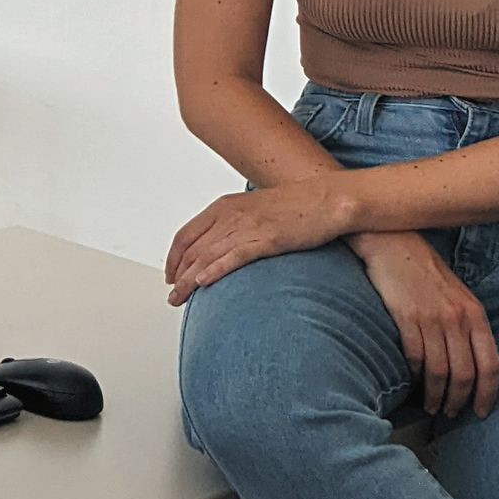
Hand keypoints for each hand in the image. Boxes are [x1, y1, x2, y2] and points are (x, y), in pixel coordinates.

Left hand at [165, 180, 348, 303]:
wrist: (328, 199)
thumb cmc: (296, 206)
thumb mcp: (255, 209)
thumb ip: (235, 225)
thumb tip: (221, 247)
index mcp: (224, 206)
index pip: (186, 234)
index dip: (173, 258)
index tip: (170, 276)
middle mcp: (231, 214)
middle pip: (192, 249)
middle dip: (178, 276)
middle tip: (173, 296)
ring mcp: (248, 226)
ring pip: (207, 256)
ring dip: (189, 281)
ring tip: (180, 299)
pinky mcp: (266, 238)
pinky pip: (233, 257)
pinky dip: (214, 271)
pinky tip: (203, 284)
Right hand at [353, 230, 498, 418]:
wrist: (394, 243)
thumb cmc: (425, 271)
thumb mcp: (458, 295)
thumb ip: (467, 324)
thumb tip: (470, 362)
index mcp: (475, 314)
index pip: (491, 364)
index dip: (488, 394)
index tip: (481, 412)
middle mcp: (457, 318)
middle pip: (466, 374)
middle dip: (459, 401)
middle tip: (450, 414)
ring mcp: (432, 318)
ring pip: (440, 372)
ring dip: (436, 396)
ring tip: (431, 407)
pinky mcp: (406, 317)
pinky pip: (415, 358)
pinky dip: (416, 377)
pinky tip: (414, 383)